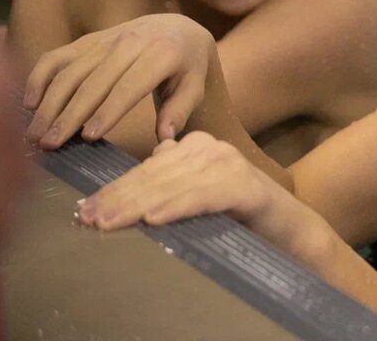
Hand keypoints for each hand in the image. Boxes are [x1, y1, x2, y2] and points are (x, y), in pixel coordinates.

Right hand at [24, 14, 215, 148]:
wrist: (178, 28)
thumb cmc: (187, 67)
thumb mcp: (195, 87)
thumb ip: (180, 111)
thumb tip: (165, 138)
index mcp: (161, 54)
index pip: (129, 86)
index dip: (107, 111)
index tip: (88, 137)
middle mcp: (130, 42)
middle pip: (93, 81)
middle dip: (68, 114)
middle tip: (49, 144)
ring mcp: (105, 39)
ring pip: (70, 71)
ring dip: (48, 103)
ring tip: (35, 134)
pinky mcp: (88, 39)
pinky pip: (58, 56)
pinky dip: (39, 77)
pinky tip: (28, 104)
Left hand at [78, 132, 282, 236]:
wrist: (292, 229)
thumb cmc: (240, 218)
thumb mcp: (199, 196)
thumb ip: (173, 181)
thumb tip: (135, 178)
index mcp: (198, 147)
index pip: (147, 167)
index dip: (115, 188)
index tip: (85, 209)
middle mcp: (211, 149)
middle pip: (154, 174)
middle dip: (118, 198)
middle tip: (88, 219)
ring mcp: (229, 164)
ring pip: (173, 185)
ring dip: (137, 204)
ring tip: (109, 222)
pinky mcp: (245, 187)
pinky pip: (203, 196)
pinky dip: (177, 207)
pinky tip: (154, 218)